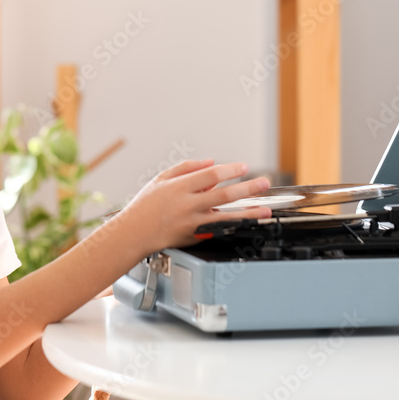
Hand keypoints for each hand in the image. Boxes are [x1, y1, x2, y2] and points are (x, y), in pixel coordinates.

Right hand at [118, 159, 271, 253]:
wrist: (133, 233)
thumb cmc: (145, 205)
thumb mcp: (161, 178)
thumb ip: (186, 167)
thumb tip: (212, 162)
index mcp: (179, 188)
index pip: (210, 175)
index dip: (229, 170)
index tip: (243, 167)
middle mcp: (187, 206)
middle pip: (223, 195)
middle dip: (247, 189)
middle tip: (264, 183)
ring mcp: (192, 224)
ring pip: (226, 217)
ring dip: (248, 213)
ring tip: (265, 210)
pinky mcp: (194, 237)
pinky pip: (218, 229)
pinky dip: (233, 226)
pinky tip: (247, 223)